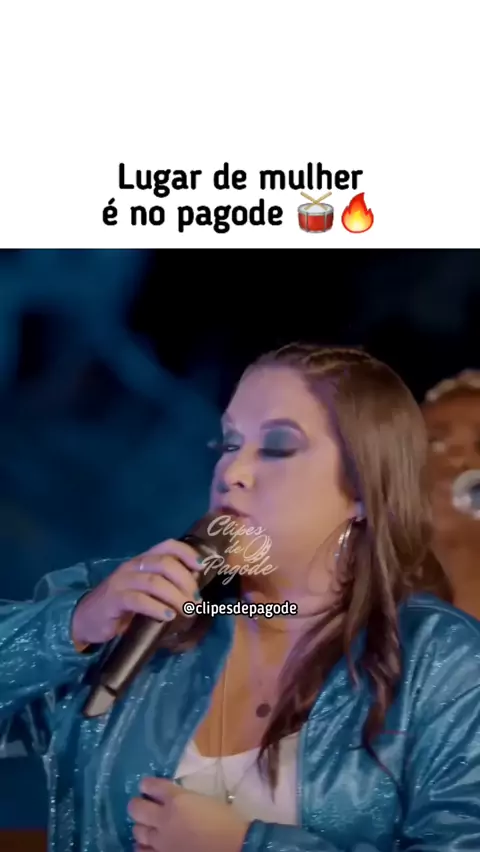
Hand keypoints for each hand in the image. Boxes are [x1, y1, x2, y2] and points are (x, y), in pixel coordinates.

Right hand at [71, 540, 203, 645]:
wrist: (87, 619)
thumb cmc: (122, 606)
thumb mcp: (145, 592)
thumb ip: (165, 586)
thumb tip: (195, 590)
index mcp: (143, 560)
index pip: (167, 546)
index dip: (187, 553)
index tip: (203, 568)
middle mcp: (133, 566)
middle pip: (164, 563)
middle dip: (185, 580)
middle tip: (195, 600)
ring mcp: (122, 581)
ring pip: (154, 581)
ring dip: (175, 596)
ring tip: (187, 610)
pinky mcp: (114, 599)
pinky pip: (138, 600)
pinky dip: (156, 607)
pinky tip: (168, 617)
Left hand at [128, 778, 248, 851]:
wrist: (234, 848)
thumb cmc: (225, 821)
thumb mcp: (204, 800)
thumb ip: (184, 798)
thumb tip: (172, 799)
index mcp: (177, 800)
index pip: (151, 786)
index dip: (147, 785)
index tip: (147, 786)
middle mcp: (163, 819)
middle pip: (136, 808)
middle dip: (137, 804)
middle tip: (142, 805)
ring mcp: (161, 842)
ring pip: (137, 830)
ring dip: (141, 826)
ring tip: (146, 825)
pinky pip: (141, 851)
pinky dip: (142, 846)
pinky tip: (147, 845)